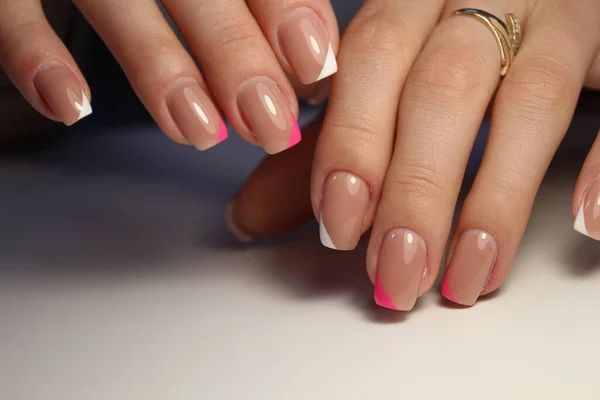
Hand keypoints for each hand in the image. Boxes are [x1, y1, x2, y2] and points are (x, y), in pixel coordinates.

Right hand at [0, 0, 337, 152]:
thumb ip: (257, 0)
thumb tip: (314, 62)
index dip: (284, 7)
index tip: (314, 63)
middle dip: (235, 56)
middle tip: (269, 123)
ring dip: (158, 69)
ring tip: (198, 132)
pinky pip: (11, 8)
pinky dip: (35, 55)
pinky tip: (73, 108)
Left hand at [227, 0, 599, 308]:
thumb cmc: (449, 39)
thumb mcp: (384, 81)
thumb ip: (323, 146)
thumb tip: (249, 217)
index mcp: (412, 0)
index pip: (370, 59)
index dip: (351, 143)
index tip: (339, 223)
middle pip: (441, 89)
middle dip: (414, 189)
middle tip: (396, 272)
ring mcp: (558, 16)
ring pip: (530, 99)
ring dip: (493, 199)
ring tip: (467, 277)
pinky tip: (583, 223)